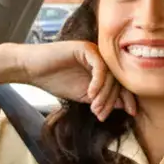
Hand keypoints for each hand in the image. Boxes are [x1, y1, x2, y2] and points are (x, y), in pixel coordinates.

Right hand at [17, 41, 135, 120]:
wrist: (31, 69)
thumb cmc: (55, 81)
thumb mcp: (84, 95)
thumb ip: (103, 99)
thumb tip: (126, 106)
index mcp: (103, 69)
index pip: (122, 83)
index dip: (128, 98)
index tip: (132, 113)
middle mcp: (102, 59)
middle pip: (118, 80)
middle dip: (113, 100)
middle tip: (101, 114)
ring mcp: (95, 52)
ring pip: (110, 75)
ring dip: (104, 95)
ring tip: (94, 108)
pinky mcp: (85, 48)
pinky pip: (100, 67)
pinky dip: (98, 82)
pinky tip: (90, 94)